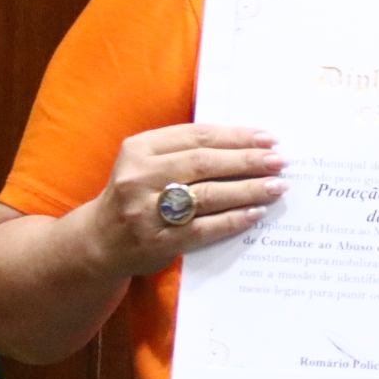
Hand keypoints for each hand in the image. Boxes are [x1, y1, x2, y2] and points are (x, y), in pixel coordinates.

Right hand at [85, 124, 285, 277]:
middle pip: (205, 163)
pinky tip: (255, 213)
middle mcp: (139, 177)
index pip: (197, 136)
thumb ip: (186, 151)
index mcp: (139, 149)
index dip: (236, 137)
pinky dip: (233, 220)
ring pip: (208, 195)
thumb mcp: (148, 163)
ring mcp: (146, 211)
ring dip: (248, 190)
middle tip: (279, 161)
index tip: (268, 138)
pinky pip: (203, 229)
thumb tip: (249, 145)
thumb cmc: (137, 194)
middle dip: (247, 161)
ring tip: (275, 186)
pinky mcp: (157, 242)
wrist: (100, 241)